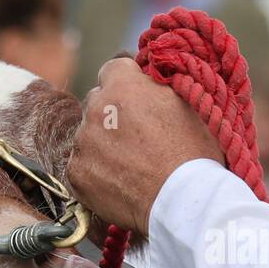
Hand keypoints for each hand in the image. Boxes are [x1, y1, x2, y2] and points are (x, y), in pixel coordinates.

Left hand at [67, 57, 224, 234]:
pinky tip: (118, 180)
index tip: (137, 96)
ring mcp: (82, 143)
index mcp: (123, 85)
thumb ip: (160, 82)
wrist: (180, 199)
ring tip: (130, 162)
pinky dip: (95, 171)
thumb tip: (149, 72)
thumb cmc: (193, 151)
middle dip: (112, 112)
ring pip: (87, 135)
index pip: (113, 69)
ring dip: (102, 143)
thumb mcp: (188, 100)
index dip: (127, 82)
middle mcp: (96, 109)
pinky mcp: (75, 174)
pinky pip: (81, 165)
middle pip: (97, 101)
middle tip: (136, 134)